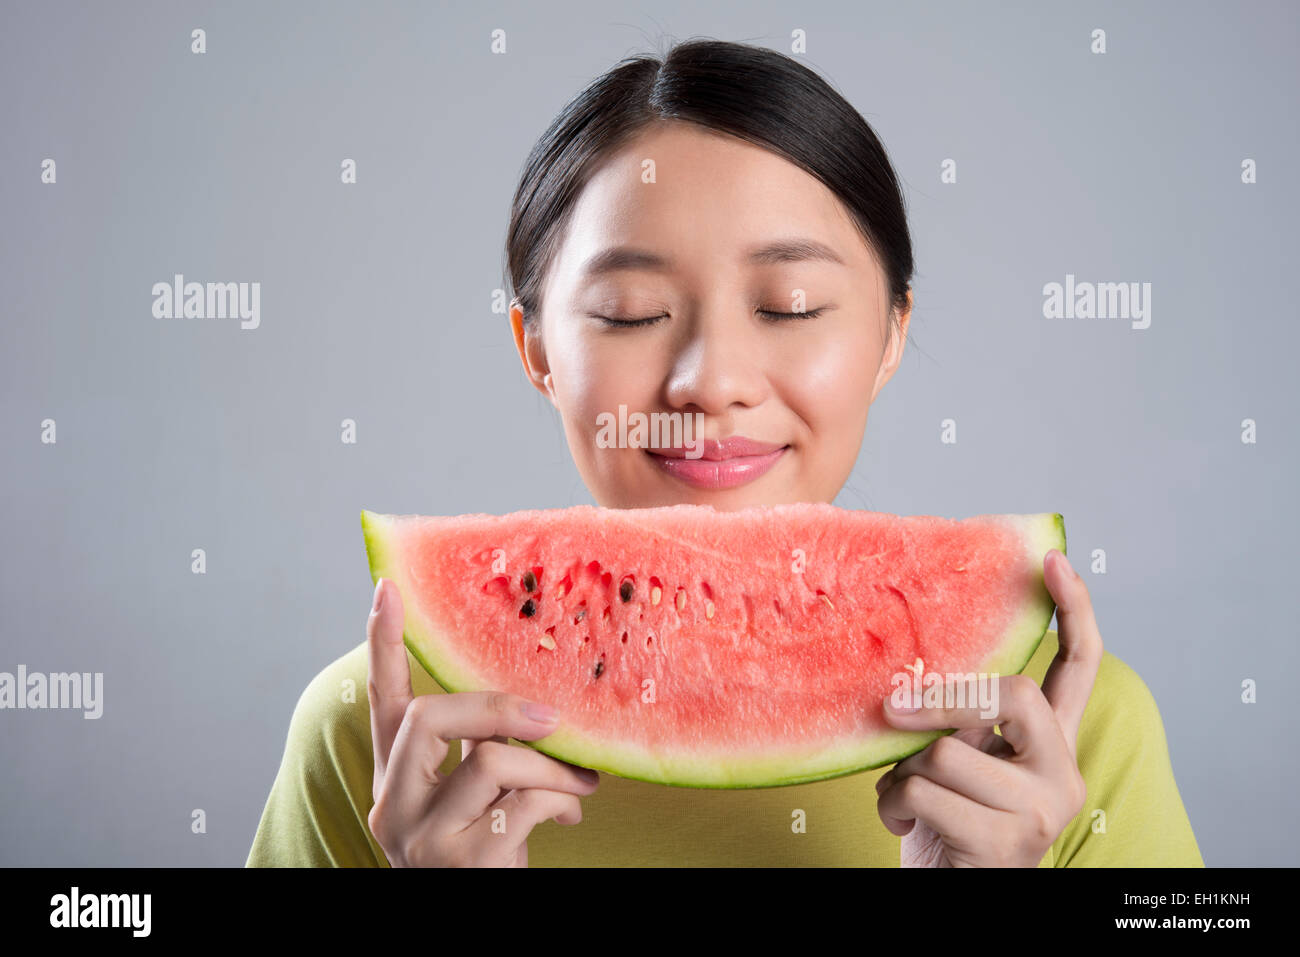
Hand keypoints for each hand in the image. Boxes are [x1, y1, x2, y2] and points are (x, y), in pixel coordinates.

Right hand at [365, 577, 598, 866]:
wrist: (473, 918)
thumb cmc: (483, 854)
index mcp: (394, 778)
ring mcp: (422, 837)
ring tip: (584, 781)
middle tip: (550, 717)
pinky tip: (572, 817)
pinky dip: (560, 803)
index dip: (384, 643)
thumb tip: (537, 705)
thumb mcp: (472, 798)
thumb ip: (482, 750)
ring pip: (490, 761)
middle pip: (428, 718)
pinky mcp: (462, 863)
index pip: (383, 701)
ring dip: (551, 767)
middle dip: (495, 708)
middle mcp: (392, 805)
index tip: (389, 585)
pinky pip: (525, 803)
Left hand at [873, 548, 1102, 866]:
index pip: (1078, 667)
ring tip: (903, 797)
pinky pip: (925, 792)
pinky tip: (903, 824)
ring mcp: (1042, 809)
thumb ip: (955, 720)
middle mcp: (1062, 771)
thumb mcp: (953, 763)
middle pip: (1012, 695)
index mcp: (1051, 745)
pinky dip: (893, 806)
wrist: (951, 897)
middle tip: (890, 709)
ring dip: (901, 773)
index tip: (1052, 559)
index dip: (1073, 612)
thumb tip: (908, 680)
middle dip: (941, 699)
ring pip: (947, 752)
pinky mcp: (1009, 841)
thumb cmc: (945, 825)